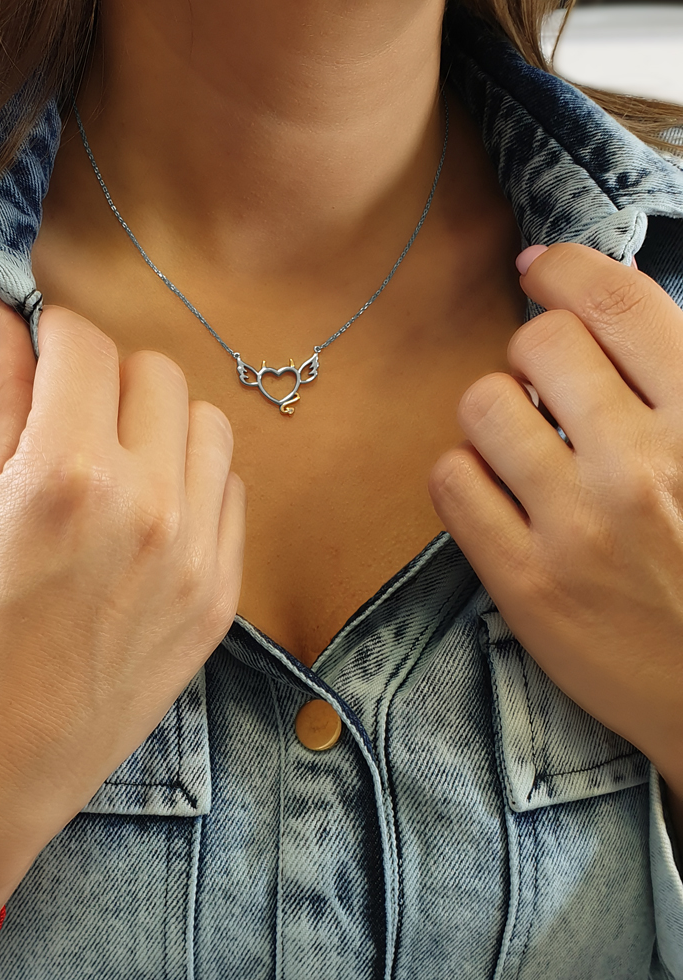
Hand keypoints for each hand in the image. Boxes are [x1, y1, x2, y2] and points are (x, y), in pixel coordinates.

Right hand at [0, 290, 244, 905]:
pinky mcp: (220, 600)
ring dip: (158, 422)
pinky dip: (190, 481)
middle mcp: (147, 508)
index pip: (84, 343)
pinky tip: (142, 513)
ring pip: (207, 425)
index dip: (51, 330)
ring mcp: (196, 559)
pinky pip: (229, 494)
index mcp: (66, 479)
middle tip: (64, 411)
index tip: (35, 346)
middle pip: (155, 372)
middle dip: (104, 373)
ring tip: (108, 461)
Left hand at [430, 243, 682, 796]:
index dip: (568, 269)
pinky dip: (463, 474)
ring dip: (491, 414)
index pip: (620, 305)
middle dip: (531, 352)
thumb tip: (595, 310)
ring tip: (519, 445)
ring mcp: (578, 527)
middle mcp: (642, 466)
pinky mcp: (523, 583)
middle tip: (543, 387)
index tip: (540, 267)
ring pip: (482, 405)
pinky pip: (450, 480)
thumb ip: (673, 389)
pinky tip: (493, 492)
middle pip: (539, 343)